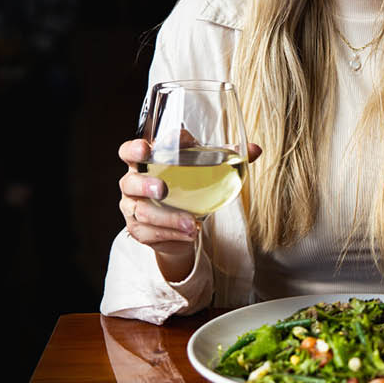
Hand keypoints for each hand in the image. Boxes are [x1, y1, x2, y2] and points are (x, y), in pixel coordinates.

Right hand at [118, 138, 260, 281]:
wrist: (180, 224)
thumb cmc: (187, 186)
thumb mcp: (203, 169)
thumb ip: (225, 157)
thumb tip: (255, 149)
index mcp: (144, 162)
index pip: (131, 151)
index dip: (137, 149)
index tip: (150, 147)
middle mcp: (132, 184)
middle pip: (129, 182)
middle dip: (145, 184)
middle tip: (163, 189)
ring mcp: (132, 209)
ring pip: (143, 212)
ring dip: (168, 218)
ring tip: (193, 224)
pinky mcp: (139, 231)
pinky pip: (150, 234)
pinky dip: (171, 234)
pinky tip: (189, 234)